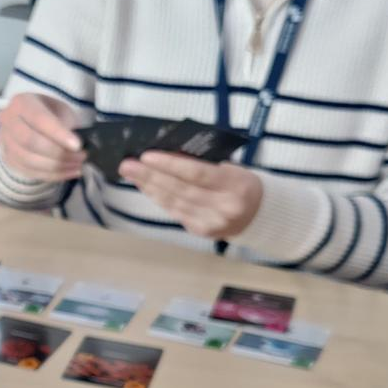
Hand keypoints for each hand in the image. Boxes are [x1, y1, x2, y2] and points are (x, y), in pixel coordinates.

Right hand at [0, 93, 83, 182]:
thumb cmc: (50, 113)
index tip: (78, 145)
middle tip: (81, 156)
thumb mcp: (60, 110)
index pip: (39, 119)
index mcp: (22, 102)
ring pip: (30, 161)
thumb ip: (65, 124)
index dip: (58, 133)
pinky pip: (31, 172)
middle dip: (58, 153)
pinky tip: (70, 172)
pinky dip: (53, 175)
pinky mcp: (9, 160)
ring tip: (78, 165)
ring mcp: (5, 143)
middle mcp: (8, 121)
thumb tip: (76, 147)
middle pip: (30, 142)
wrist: (29, 122)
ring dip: (57, 167)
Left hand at [121, 153, 262, 238]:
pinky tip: (146, 187)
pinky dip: (158, 198)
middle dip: (150, 176)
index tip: (146, 156)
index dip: (169, 165)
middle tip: (127, 165)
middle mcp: (224, 207)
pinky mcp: (202, 231)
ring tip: (131, 173)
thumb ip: (204, 164)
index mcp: (236, 185)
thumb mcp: (231, 168)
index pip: (197, 173)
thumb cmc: (241, 183)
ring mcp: (212, 222)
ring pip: (173, 203)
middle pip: (180, 189)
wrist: (260, 214)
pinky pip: (175, 212)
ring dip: (149, 187)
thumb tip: (167, 155)